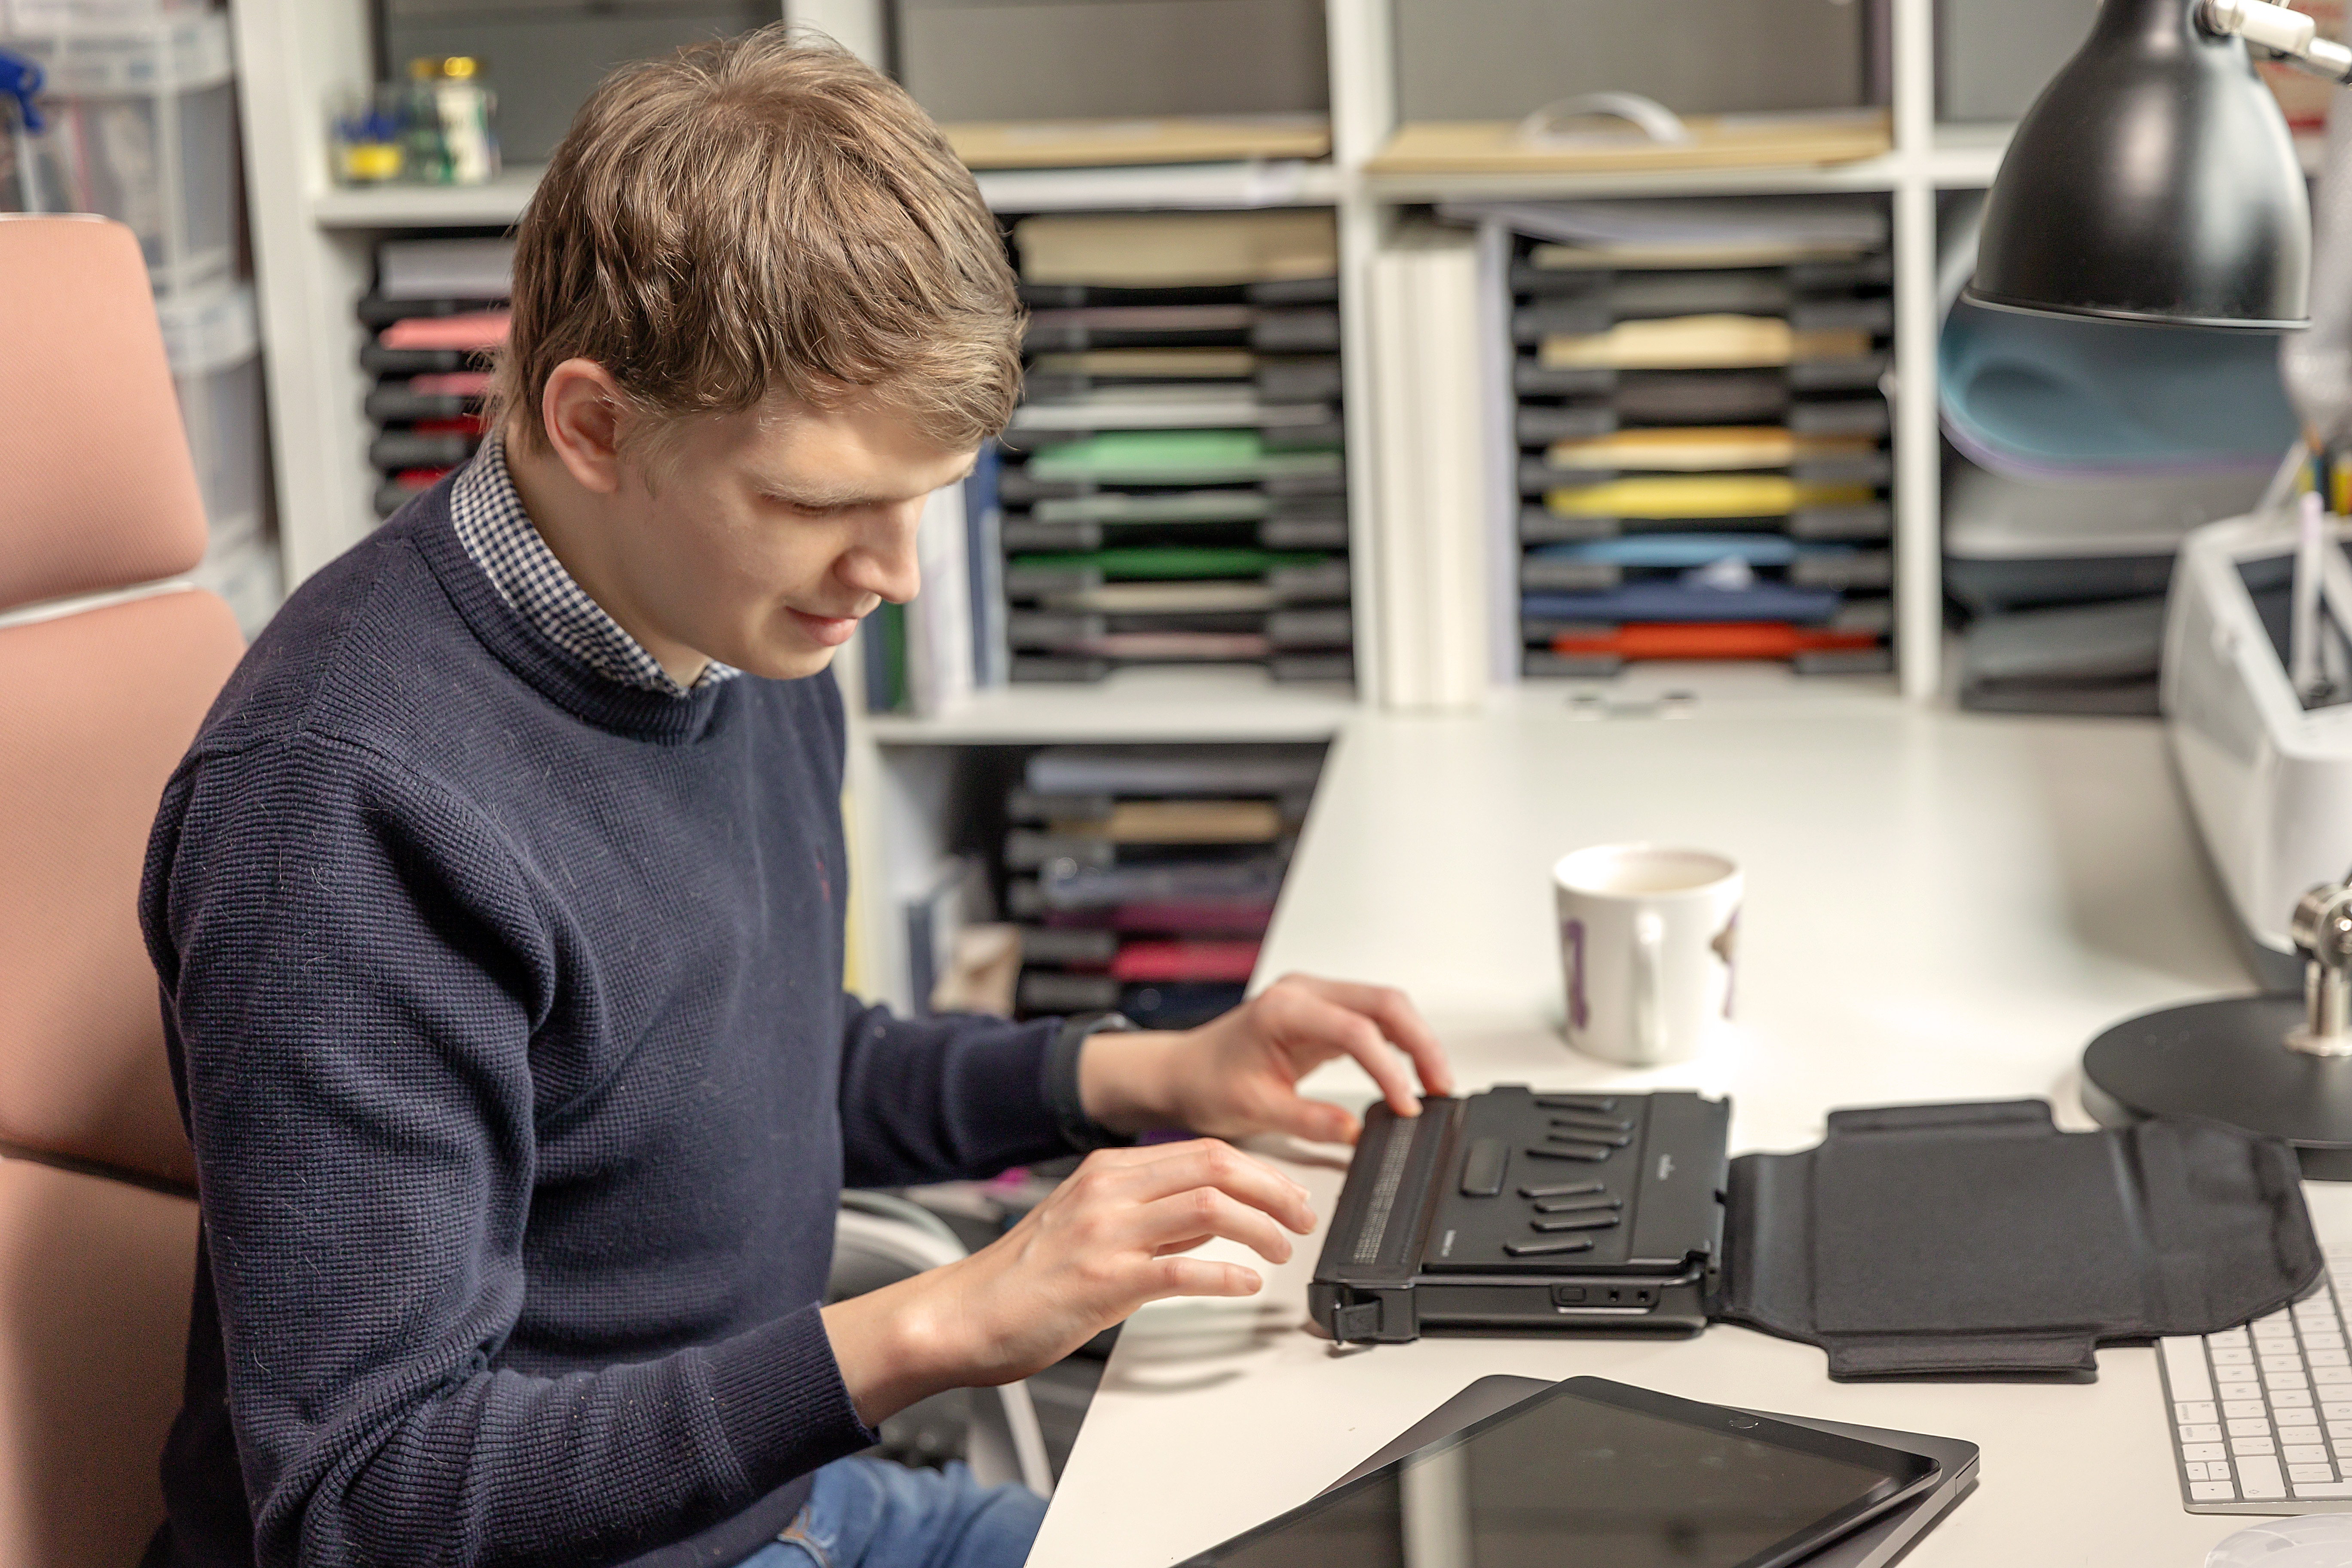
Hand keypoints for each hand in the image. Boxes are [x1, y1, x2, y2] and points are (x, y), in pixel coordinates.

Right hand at [820, 1139, 1313, 1423]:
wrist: (964, 1314)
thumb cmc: (1026, 1276)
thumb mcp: (1091, 1223)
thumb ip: (1153, 1216)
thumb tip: (1215, 1219)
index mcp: (1109, 1170)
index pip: (1205, 1150)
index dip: (1261, 1170)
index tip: (1290, 1192)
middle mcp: (1110, 1190)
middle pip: (1217, 1166)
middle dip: (1275, 1189)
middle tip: (1303, 1218)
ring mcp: (1106, 1234)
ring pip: (1210, 1209)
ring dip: (1262, 1228)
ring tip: (1282, 1251)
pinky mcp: (1103, 1282)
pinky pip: (1183, 1270)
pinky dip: (1227, 1275)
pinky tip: (1246, 1285)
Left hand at [1078, 973, 1453, 1145]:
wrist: (1183, 1071)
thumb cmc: (1208, 1083)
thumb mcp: (1256, 1109)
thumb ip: (1309, 1120)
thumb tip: (1356, 1131)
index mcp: (1284, 1009)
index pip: (1356, 1030)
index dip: (1389, 1068)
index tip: (1406, 1105)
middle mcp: (1303, 992)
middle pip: (1384, 1003)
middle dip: (1421, 1044)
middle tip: (1441, 1088)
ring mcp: (1315, 996)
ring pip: (1385, 1005)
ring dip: (1415, 1041)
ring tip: (1434, 1084)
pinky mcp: (1322, 1010)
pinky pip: (1373, 1017)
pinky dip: (1399, 1041)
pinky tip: (1411, 1071)